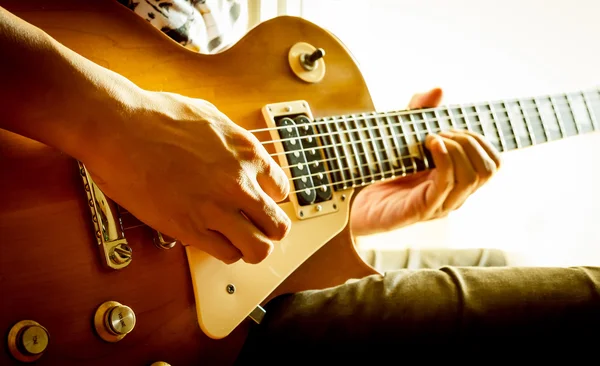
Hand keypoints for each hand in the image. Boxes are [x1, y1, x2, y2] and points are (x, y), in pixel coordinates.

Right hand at [85, 91, 290, 263]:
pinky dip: (224, 252)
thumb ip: (233, 141)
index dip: (269, 198)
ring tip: (237, 241)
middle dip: (268, 229)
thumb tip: (240, 154)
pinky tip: (212, 240)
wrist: (118, 127)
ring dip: (250, 247)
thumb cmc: (156, 116)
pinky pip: (226, 254)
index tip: (258, 201)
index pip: (281, 189)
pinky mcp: (190, 228)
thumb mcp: (210, 116)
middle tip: (254, 227)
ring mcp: (216, 208)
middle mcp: (239, 183)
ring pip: (258, 249)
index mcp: (247, 152)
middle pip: (278, 226)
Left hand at [350, 88, 501, 235]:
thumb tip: (439, 89)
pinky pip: (447, 184)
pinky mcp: (422, 209)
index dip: (481, 141)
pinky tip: (431, 145)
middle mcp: (455, 195)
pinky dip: (444, 159)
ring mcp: (441, 204)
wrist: (356, 202)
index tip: (452, 128)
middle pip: (488, 169)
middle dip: (469, 141)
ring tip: (432, 138)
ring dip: (457, 149)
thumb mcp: (403, 137)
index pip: (493, 163)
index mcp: (457, 180)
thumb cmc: (382, 173)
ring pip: (472, 177)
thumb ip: (420, 113)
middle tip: (440, 132)